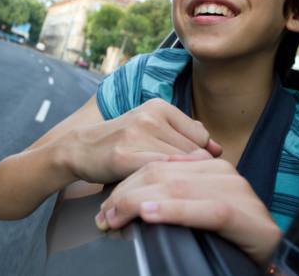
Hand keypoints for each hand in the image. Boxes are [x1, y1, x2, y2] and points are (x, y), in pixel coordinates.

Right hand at [63, 98, 221, 184]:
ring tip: (173, 190)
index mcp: (160, 106)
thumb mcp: (152, 126)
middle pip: (193, 150)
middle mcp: (151, 116)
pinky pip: (159, 172)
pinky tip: (160, 192)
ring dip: (179, 180)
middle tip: (187, 185)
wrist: (81, 147)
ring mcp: (137, 134)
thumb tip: (218, 148)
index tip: (194, 170)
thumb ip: (184, 133)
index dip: (202, 157)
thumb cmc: (123, 140)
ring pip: (178, 163)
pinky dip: (164, 184)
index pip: (201, 135)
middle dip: (192, 171)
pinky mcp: (124, 156)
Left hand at [94, 158, 281, 264]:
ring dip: (139, 202)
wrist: (276, 250)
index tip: (108, 204)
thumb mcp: (200, 205)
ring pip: (178, 188)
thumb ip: (179, 194)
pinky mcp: (241, 213)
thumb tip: (137, 200)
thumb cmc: (231, 232)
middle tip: (105, 216)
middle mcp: (221, 171)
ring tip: (115, 217)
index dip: (130, 183)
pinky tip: (149, 214)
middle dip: (128, 194)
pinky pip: (204, 209)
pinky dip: (174, 211)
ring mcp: (233, 189)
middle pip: (163, 174)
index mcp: (209, 166)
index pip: (161, 166)